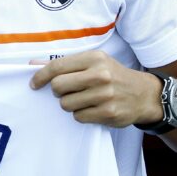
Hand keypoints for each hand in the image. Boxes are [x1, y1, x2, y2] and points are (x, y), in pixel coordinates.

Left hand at [29, 51, 161, 127]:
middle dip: (57, 91)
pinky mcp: (108, 113)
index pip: (57, 67)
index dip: (40, 76)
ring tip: (83, 99)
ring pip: (66, 104)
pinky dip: (81, 114)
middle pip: (57, 86)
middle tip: (65, 91)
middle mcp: (99, 75)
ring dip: (70, 104)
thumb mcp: (93, 62)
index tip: (34, 84)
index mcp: (94, 58)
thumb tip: (32, 65)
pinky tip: (92, 108)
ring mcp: (105, 95)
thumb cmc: (113, 75)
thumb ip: (64, 64)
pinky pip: (78, 117)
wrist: (144, 94)